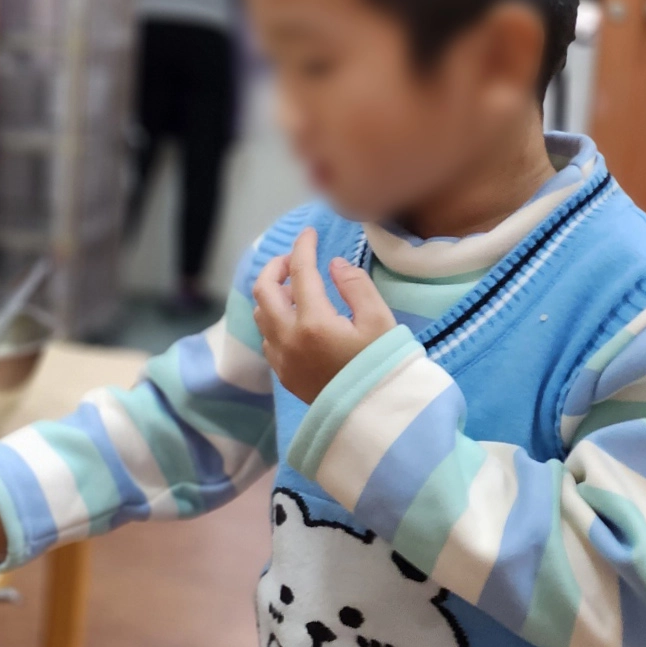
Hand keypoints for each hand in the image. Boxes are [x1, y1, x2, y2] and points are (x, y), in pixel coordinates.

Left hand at [252, 227, 397, 402]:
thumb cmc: (384, 365)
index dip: (303, 246)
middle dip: (275, 267)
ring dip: (273, 294)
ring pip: (261, 314)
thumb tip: (333, 264)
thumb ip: (355, 285)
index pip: (299, 271)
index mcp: (313, 322)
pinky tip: (297, 318)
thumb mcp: (379, 320)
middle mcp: (288, 338)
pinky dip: (275, 318)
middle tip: (294, 259)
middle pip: (263, 290)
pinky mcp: (283, 373)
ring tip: (296, 287)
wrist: (375, 414)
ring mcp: (281, 358)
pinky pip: (268, 336)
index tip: (308, 233)